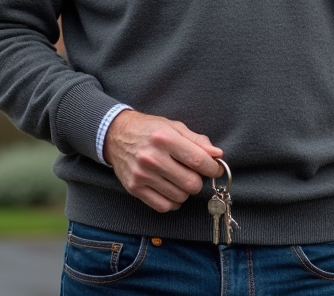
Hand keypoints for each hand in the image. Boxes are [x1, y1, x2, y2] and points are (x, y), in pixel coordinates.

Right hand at [103, 110, 224, 211]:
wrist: (115, 135)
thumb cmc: (149, 129)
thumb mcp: (174, 127)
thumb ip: (198, 141)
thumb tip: (218, 155)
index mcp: (165, 138)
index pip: (198, 161)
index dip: (213, 168)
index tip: (215, 169)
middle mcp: (152, 157)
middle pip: (191, 183)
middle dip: (199, 181)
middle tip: (195, 173)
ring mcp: (142, 175)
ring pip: (180, 196)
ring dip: (185, 191)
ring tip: (180, 179)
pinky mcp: (134, 188)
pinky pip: (163, 206)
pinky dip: (173, 202)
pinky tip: (171, 190)